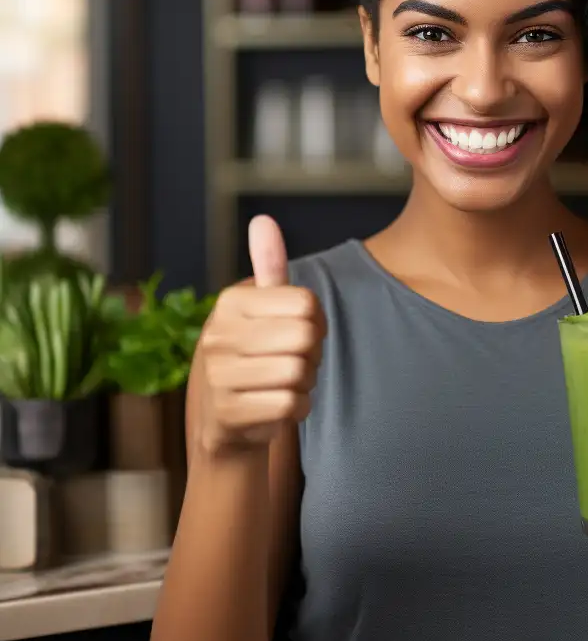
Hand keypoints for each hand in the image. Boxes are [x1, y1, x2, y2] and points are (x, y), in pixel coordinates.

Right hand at [197, 215, 324, 454]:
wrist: (228, 420)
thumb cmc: (256, 354)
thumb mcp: (261, 308)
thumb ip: (268, 266)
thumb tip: (263, 220)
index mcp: (231, 302)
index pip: (306, 303)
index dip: (316, 322)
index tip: (299, 332)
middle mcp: (218, 335)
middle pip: (306, 337)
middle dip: (312, 354)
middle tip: (292, 361)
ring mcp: (218, 375)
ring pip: (299, 372)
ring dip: (304, 383)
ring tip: (282, 383)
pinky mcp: (228, 413)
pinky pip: (291, 404)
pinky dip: (296, 408)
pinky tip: (277, 406)